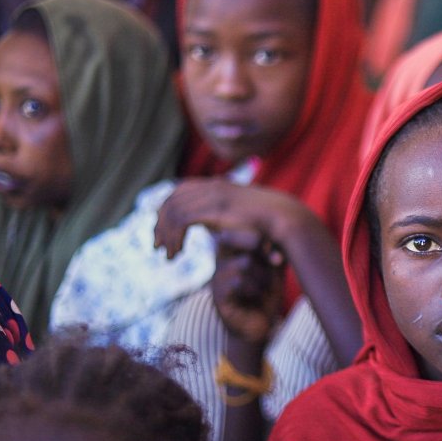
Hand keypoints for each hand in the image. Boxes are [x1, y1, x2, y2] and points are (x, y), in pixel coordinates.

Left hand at [155, 178, 292, 258]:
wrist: (284, 219)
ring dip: (165, 234)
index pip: (180, 191)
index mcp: (217, 185)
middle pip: (172, 199)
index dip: (167, 210)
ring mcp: (212, 194)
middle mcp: (212, 186)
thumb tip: (212, 228)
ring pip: (173, 210)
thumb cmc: (267, 223)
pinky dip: (174, 237)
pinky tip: (177, 253)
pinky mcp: (212, 208)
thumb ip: (222, 218)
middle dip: (160, 222)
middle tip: (157, 245)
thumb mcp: (239, 218)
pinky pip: (181, 220)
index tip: (163, 231)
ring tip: (167, 255)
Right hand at [210, 228, 285, 345]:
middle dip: (262, 252)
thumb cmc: (266, 295)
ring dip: (262, 277)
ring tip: (262, 288)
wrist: (259, 327)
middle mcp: (221, 260)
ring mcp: (217, 277)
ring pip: (244, 263)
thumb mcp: (273, 269)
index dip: (260, 236)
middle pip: (239, 238)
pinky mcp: (218, 296)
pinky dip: (254, 289)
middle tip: (273, 264)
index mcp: (233, 249)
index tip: (276, 253)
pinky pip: (238, 281)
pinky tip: (254, 297)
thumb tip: (272, 240)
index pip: (240, 227)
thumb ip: (273, 252)